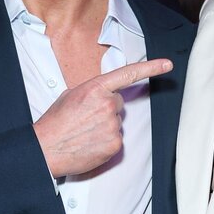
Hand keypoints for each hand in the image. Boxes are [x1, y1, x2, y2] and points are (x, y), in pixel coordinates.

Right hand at [33, 59, 172, 177]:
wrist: (46, 149)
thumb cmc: (55, 123)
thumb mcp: (71, 96)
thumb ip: (93, 92)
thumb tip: (104, 96)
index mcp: (95, 88)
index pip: (128, 74)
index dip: (151, 67)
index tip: (167, 65)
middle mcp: (108, 105)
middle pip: (118, 103)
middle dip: (106, 109)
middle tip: (86, 119)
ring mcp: (113, 126)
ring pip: (117, 123)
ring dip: (105, 126)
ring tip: (84, 132)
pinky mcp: (115, 145)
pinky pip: (117, 140)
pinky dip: (105, 142)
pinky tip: (89, 143)